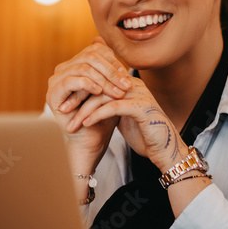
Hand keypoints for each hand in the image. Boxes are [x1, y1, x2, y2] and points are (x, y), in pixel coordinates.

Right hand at [46, 38, 132, 175]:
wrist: (91, 140)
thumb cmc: (101, 115)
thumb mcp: (109, 88)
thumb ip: (109, 66)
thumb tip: (105, 41)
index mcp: (75, 65)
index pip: (95, 50)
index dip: (113, 61)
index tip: (127, 76)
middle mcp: (63, 70)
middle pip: (89, 57)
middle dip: (111, 71)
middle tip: (126, 84)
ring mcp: (55, 81)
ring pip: (82, 68)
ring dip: (103, 80)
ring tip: (117, 92)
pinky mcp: (52, 93)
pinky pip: (70, 81)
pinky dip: (87, 84)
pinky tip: (99, 92)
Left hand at [73, 76, 187, 172]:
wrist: (165, 149)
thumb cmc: (143, 134)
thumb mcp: (122, 116)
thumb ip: (108, 105)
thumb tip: (86, 102)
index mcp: (127, 84)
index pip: (98, 79)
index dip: (79, 89)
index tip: (63, 101)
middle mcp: (133, 85)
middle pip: (98, 84)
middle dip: (78, 97)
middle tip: (62, 109)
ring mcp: (139, 94)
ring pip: (103, 95)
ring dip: (84, 109)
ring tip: (72, 122)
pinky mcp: (142, 107)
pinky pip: (113, 107)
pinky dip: (97, 115)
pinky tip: (86, 123)